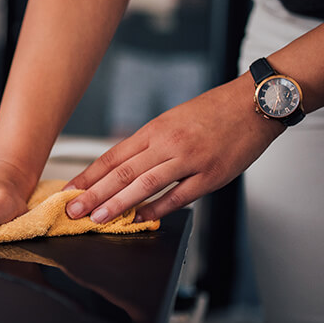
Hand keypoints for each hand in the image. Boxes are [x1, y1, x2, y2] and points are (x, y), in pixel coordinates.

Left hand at [63, 75, 283, 222]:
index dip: (88, 175)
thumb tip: (121, 169)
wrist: (254, 103)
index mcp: (154, 130)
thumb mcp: (172, 120)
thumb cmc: (212, 111)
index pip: (112, 156)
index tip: (69, 190)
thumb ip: (148, 145)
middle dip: (93, 194)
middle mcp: (167, 143)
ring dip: (118, 204)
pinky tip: (141, 219)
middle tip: (73, 210)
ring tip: (98, 219)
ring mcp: (189, 160)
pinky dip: (158, 209)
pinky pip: (179, 196)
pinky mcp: (211, 175)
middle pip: (122, 172)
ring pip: (145, 184)